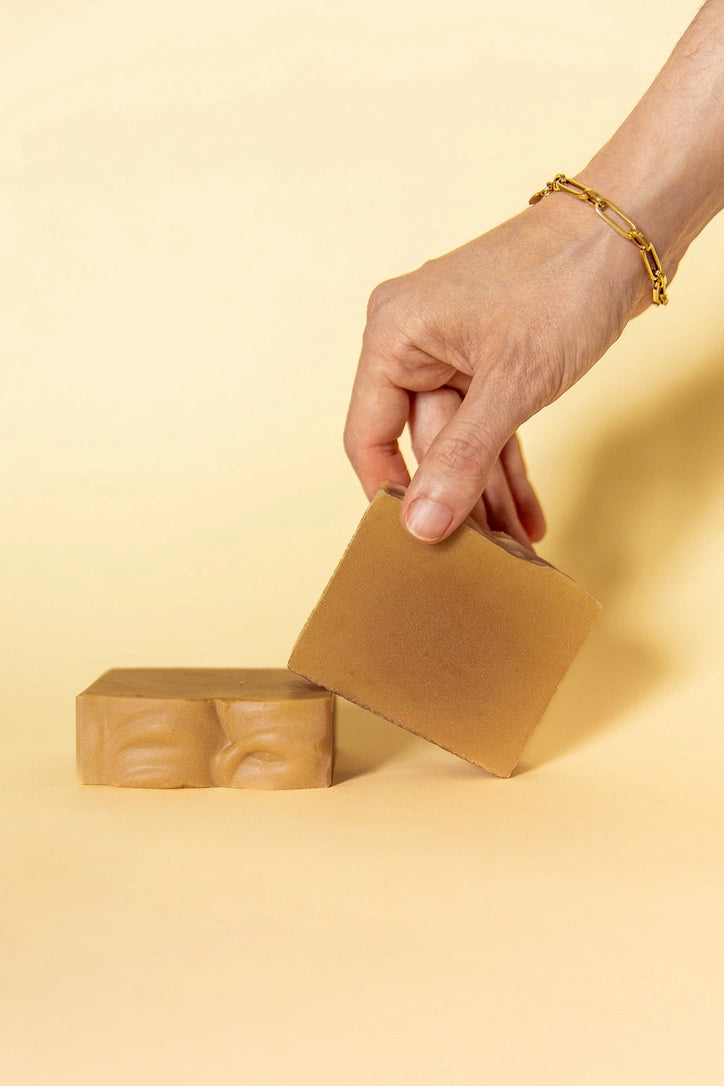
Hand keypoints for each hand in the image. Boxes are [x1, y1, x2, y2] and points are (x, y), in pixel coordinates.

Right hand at [344, 193, 643, 545]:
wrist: (628, 229)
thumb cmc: (563, 282)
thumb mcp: (511, 383)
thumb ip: (462, 459)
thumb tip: (421, 525)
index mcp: (393, 336)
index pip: (369, 435)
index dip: (392, 493)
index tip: (417, 542)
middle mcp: (413, 341)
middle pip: (422, 443)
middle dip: (459, 501)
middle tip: (482, 557)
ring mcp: (453, 349)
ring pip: (461, 440)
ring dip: (489, 492)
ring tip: (513, 547)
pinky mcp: (489, 357)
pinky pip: (488, 423)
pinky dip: (507, 464)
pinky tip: (525, 513)